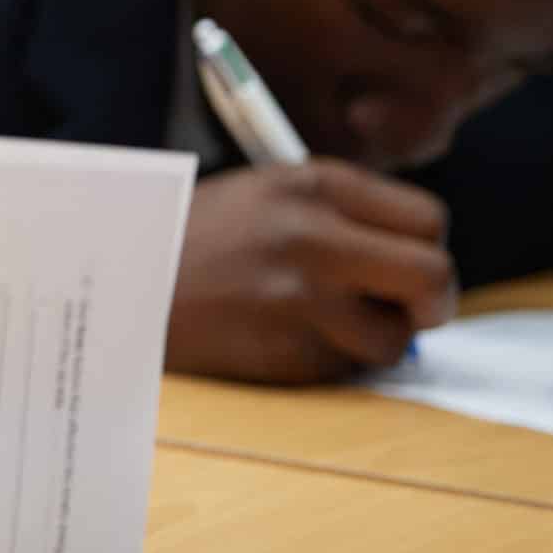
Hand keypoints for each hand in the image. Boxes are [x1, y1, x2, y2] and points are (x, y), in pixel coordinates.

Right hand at [167, 161, 458, 383]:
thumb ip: (338, 213)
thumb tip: (412, 253)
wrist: (119, 279)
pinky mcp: (285, 350)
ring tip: (322, 325)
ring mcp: (301, 297)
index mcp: (313, 185)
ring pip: (393, 338)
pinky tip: (280, 338)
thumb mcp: (265, 193)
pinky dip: (324, 360)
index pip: (428, 219)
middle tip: (408, 312)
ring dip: (369, 340)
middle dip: (430, 303)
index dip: (426, 248)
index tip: (409, 267)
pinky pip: (341, 367)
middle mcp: (315, 236)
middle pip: (433, 276)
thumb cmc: (192, 237)